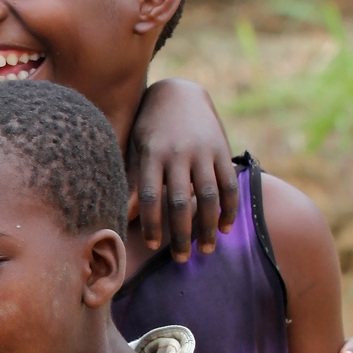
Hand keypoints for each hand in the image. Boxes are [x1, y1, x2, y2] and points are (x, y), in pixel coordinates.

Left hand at [129, 78, 237, 261]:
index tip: (150, 245)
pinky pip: (229, 184)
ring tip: (205, 250)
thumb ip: (134, 181)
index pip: (150, 196)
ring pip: (209, 197)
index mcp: (152, 154)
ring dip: (208, 227)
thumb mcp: (136, 148)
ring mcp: (203, 152)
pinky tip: (224, 228)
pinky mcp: (221, 151)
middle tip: (180, 259)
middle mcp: (178, 154)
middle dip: (181, 234)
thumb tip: (124, 215)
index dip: (150, 223)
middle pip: (181, 202)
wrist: (179, 92)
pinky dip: (229, 208)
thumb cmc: (150, 127)